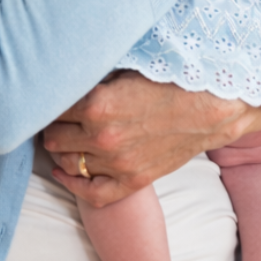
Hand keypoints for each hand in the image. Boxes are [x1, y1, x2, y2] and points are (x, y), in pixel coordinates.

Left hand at [42, 73, 260, 207]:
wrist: (213, 106)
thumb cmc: (173, 78)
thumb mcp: (129, 66)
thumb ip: (96, 72)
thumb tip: (65, 68)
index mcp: (98, 103)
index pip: (51, 106)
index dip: (47, 98)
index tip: (47, 93)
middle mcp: (102, 136)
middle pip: (53, 136)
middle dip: (50, 124)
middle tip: (53, 115)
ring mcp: (117, 163)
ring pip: (67, 163)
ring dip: (60, 150)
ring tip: (60, 137)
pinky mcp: (133, 181)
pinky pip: (91, 193)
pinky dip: (73, 184)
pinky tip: (65, 172)